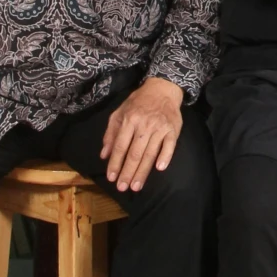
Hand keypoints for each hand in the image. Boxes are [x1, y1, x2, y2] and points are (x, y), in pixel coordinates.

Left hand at [99, 75, 183, 191]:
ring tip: (136, 186)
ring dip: (142, 171)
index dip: (115, 163)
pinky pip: (169, 146)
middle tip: (122, 188)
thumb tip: (104, 155)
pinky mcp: (173, 129)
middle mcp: (144, 125)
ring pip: (149, 153)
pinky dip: (165, 157)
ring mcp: (160, 127)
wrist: (162, 89)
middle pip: (134, 153)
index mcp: (129, 120)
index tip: (111, 178)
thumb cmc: (138, 102)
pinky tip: (159, 169)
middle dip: (127, 172)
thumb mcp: (119, 112)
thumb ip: (110, 133)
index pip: (120, 146)